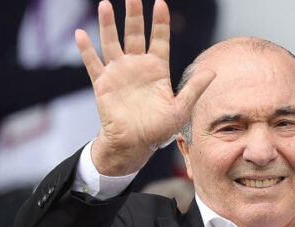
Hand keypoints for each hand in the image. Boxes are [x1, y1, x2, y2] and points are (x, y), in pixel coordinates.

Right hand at [76, 0, 214, 175]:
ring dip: (108, 24)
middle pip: (135, 34)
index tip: (160, 3)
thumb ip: (194, 89)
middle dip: (134, 15)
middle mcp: (137, 66)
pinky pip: (93, 63)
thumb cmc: (158, 130)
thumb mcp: (181, 109)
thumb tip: (213, 72)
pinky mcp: (103, 83)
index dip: (160, 22)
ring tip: (104, 5)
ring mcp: (118, 72)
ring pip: (112, 42)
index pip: (159, 39)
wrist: (134, 145)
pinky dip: (86, 49)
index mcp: (157, 69)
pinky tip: (80, 34)